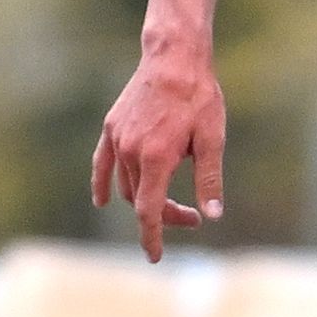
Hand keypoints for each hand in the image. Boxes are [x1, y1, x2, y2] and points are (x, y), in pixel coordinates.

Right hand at [90, 45, 226, 261]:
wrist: (174, 58)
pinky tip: (103, 200)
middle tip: (192, 216)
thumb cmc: (199, 97)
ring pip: (125, 184)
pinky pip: (102, 164)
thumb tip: (214, 215)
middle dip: (163, 215)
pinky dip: (102, 184)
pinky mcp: (112, 127)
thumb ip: (209, 179)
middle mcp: (131, 151)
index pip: (149, 211)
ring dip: (145, 199)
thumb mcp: (212, 139)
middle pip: (140, 200)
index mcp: (156, 158)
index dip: (152, 237)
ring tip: (172, 201)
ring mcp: (118, 139)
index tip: (155, 257)